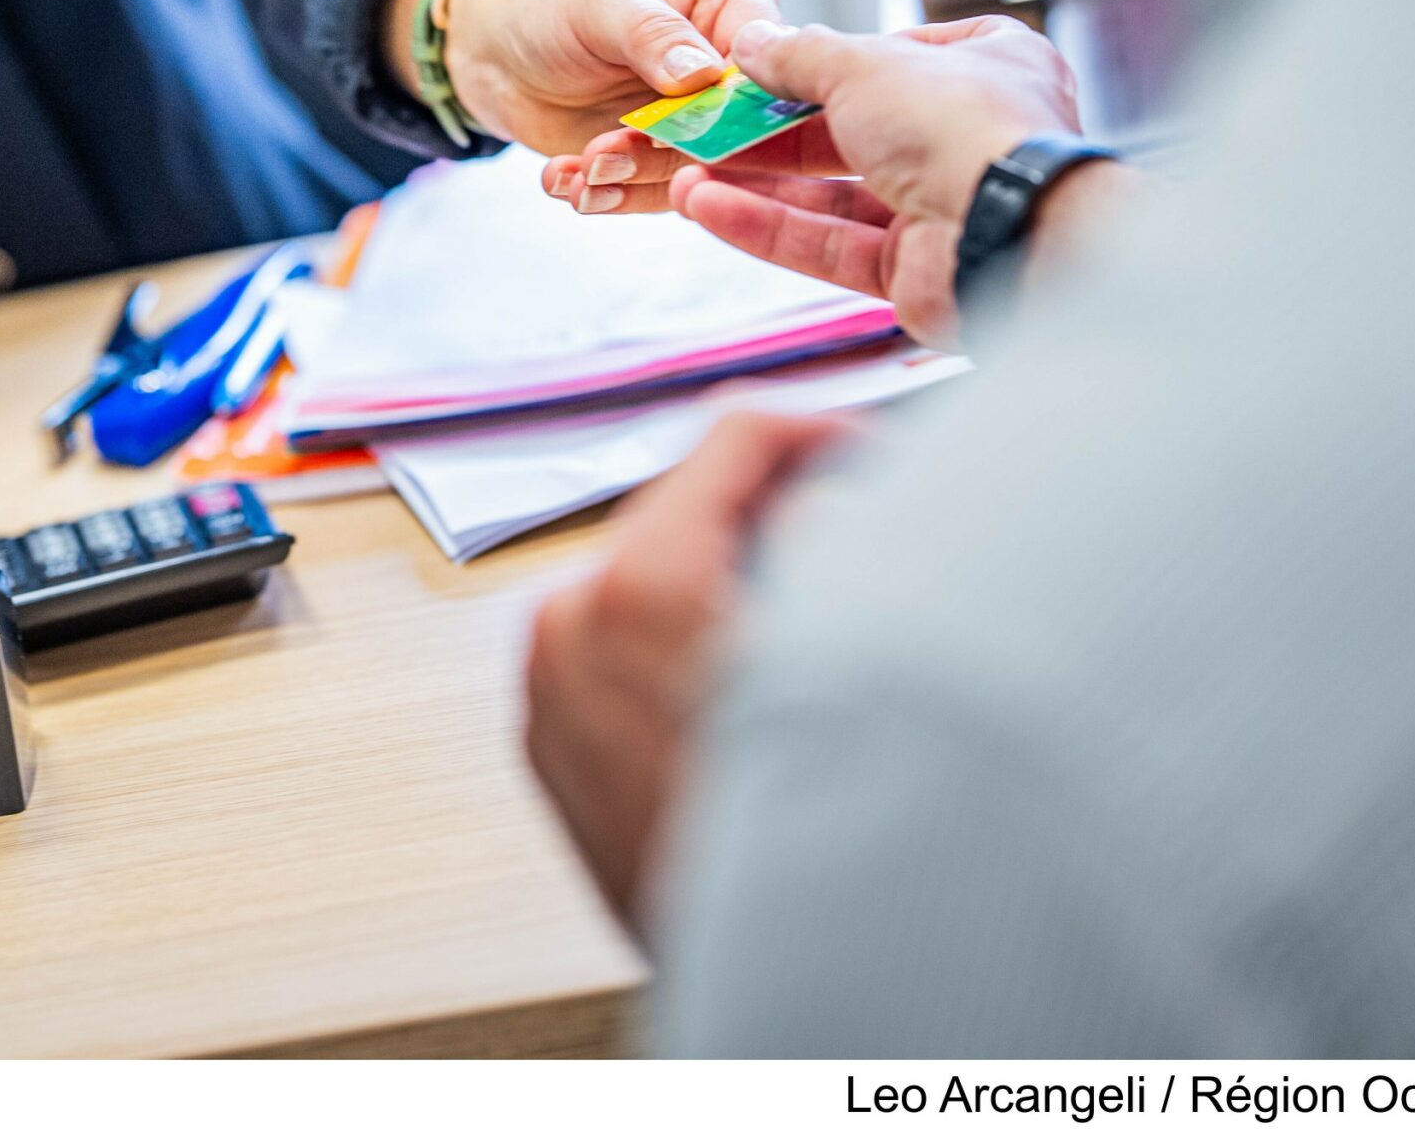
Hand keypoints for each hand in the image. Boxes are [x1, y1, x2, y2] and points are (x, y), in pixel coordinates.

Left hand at [394, 0, 784, 157]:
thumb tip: (704, 74)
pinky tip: (565, 181)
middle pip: (742, 128)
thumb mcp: (600, 3)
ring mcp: (700, 122)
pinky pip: (655, 196)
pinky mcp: (664, 164)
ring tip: (581, 170)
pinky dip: (609, 196)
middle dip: (677, 152)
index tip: (695, 123)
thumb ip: (653, 33)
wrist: (495, 52)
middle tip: (609, 157)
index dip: (743, 101)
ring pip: (697, 171)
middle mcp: (727, 69)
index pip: (768, 60)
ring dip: (633, 179)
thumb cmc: (552, 6)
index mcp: (733, 4)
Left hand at [527, 411, 853, 926]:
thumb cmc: (813, 848)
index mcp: (637, 591)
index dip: (818, 428)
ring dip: (731, 574)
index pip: (730, 440)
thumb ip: (843, 536)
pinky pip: (621, 654)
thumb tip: (841, 480)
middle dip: (775, 507)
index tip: (866, 445)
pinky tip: (762, 676)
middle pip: (684, 509)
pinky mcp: (552, 748)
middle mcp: (568, 630)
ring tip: (819, 609)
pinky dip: (685, 642)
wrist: (775, 985)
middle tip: (862, 520)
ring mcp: (549, 693)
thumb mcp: (854, 652)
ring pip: (652, 580)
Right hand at [542, 17, 1081, 344]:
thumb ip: (800, 56)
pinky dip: (769, 228)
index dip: (824, 59)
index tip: (759, 67)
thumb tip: (754, 44)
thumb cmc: (968, 130)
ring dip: (757, 184)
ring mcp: (943, 207)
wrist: (1013, 240)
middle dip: (770, 132)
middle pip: (851, 130)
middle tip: (704, 128)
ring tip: (685, 174)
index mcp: (988, 64)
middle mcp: (970, 135)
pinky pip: (831, 245)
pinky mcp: (915, 271)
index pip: (893, 53)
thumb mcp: (865, 63)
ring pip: (833, 194)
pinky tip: (708, 211)